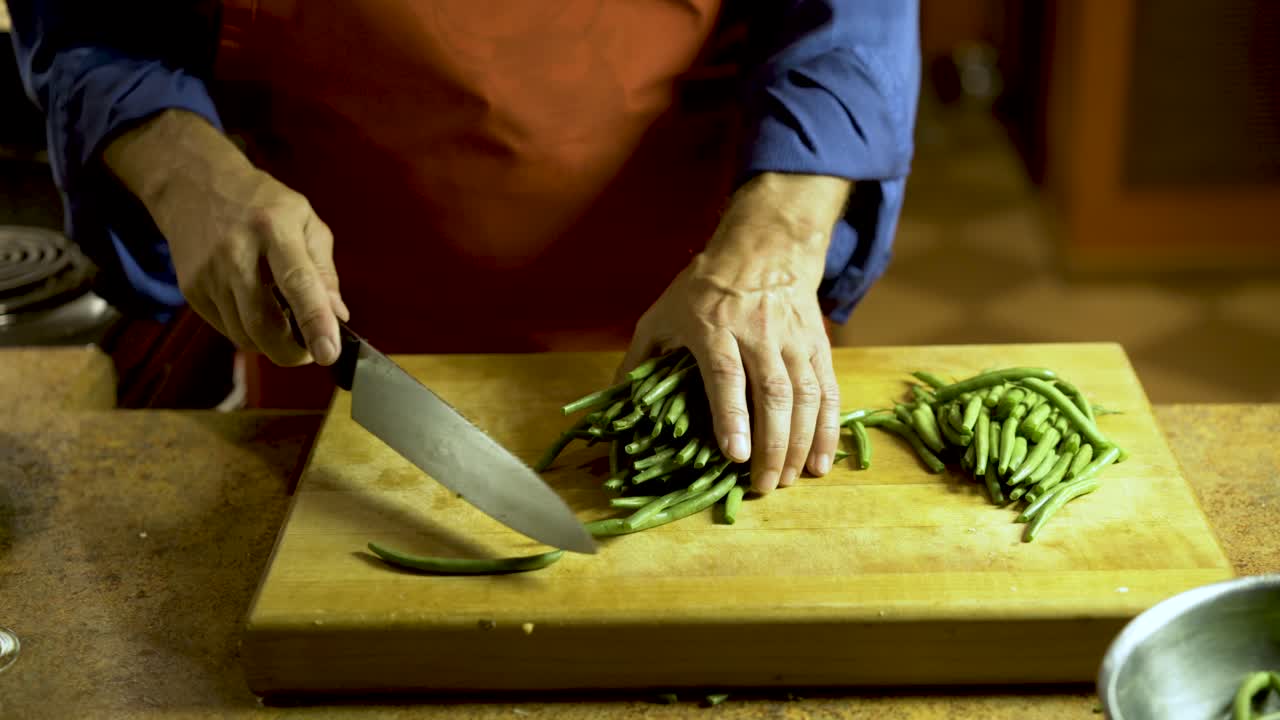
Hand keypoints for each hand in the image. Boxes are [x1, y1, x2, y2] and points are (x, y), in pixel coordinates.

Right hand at [103, 110, 347, 366]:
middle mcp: (236, 252)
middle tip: (310, 351)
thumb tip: (338, 315)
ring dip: (272, 345)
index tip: (329, 354)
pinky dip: (249, 333)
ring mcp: (208, 273)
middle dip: (292, 352)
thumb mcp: (305, 219)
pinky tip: (258, 312)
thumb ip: (324, 268)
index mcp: (273, 228)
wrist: (193, 185)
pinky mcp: (191, 289)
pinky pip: (226, 328)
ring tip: (287, 327)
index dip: (315, 322)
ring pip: (244, 334)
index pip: (297, 283)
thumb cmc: (261, 202)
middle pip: (263, 323)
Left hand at [620, 172, 851, 493]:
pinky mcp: (817, 345)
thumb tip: (616, 407)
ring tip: (790, 479)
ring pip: (805, 394)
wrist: (764, 248)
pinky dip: (828, 428)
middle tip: (763, 486)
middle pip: (771, 392)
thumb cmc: (702, 288)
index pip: (725, 374)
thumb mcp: (660, 314)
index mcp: (714, 326)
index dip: (731, 415)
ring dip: (801, 442)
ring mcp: (792, 339)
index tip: (734, 455)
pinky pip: (828, 389)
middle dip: (772, 444)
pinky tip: (820, 461)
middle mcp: (758, 333)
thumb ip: (639, 361)